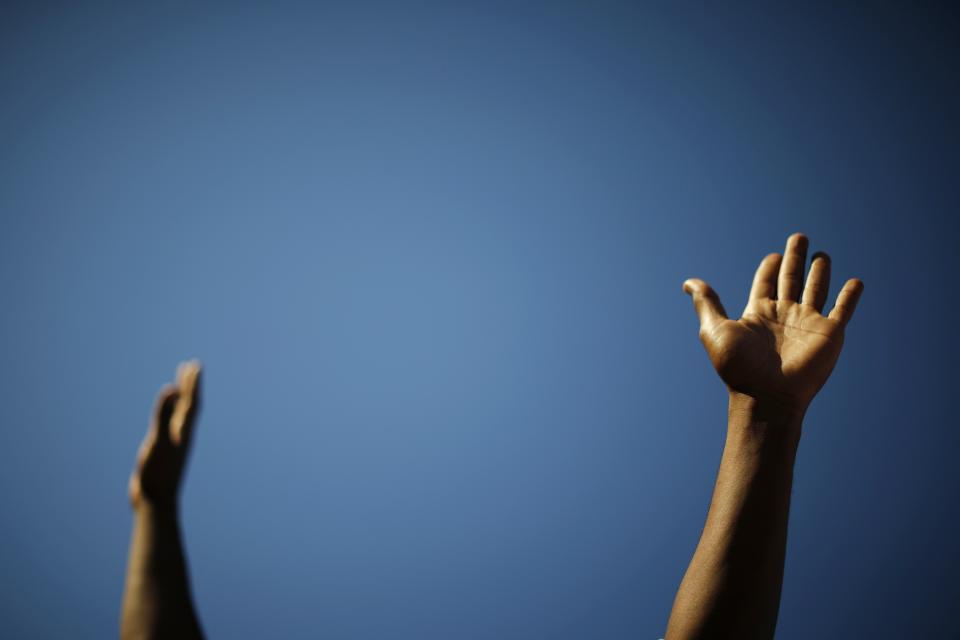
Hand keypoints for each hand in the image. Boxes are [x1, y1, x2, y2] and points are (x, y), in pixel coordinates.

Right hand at [129, 361, 201, 508]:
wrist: (156, 500)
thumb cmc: (157, 471)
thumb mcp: (158, 439)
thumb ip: (163, 414)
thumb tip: (171, 389)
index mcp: (183, 431)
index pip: (192, 402)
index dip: (193, 384)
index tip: (195, 366)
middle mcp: (182, 435)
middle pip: (189, 405)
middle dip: (190, 386)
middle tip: (191, 366)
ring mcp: (174, 443)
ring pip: (180, 416)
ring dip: (180, 399)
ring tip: (179, 386)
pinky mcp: (165, 452)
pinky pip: (170, 428)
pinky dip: (169, 416)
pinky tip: (165, 416)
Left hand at [683, 233, 862, 413]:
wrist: (766, 395)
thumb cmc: (738, 366)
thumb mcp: (714, 329)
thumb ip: (707, 303)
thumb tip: (688, 282)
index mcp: (758, 313)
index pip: (766, 282)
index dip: (769, 268)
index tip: (772, 256)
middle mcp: (784, 315)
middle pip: (791, 279)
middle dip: (795, 258)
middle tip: (799, 237)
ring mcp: (807, 324)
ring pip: (817, 289)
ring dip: (820, 272)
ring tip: (823, 255)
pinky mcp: (829, 334)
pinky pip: (843, 310)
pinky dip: (850, 296)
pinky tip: (856, 282)